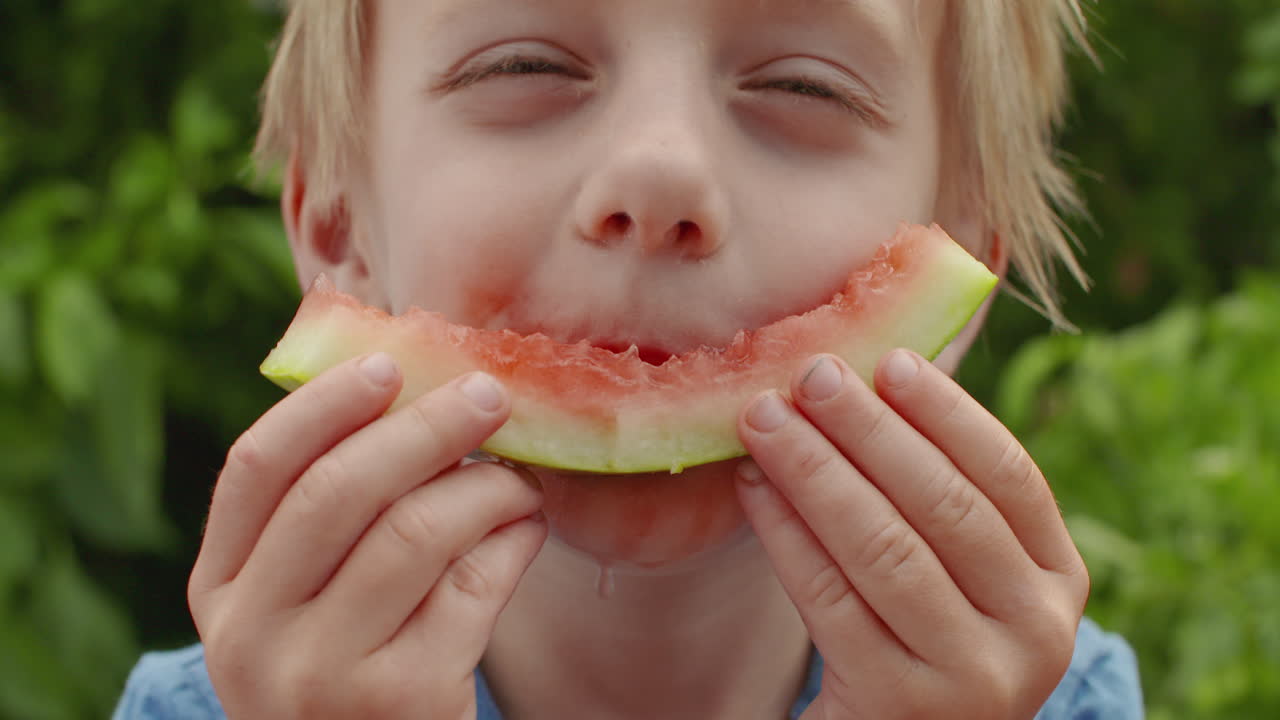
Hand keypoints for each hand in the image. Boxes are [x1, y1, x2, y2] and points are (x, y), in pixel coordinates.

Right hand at [188, 354, 546, 719]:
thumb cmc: (353, 668)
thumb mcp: (305, 606)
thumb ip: (329, 518)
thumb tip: (409, 386)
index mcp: (221, 590)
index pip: (256, 468)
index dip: (324, 404)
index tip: (388, 363)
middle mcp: (253, 634)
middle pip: (338, 489)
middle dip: (424, 428)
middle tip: (487, 396)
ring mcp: (322, 673)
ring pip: (415, 531)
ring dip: (486, 487)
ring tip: (520, 480)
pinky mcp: (401, 700)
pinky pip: (473, 585)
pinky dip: (514, 541)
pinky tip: (527, 529)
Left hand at [735, 350, 1088, 719]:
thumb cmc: (914, 635)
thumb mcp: (956, 573)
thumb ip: (935, 491)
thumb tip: (866, 371)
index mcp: (1058, 581)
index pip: (1010, 476)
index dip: (948, 412)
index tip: (888, 359)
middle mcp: (1036, 633)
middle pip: (945, 505)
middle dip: (869, 429)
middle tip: (810, 375)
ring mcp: (974, 677)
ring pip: (885, 548)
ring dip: (816, 470)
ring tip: (764, 419)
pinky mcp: (901, 706)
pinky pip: (831, 598)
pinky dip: (786, 533)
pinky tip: (753, 488)